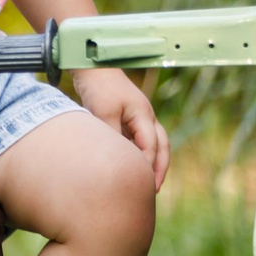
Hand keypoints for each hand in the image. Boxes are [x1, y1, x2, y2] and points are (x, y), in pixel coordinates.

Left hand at [69, 67, 169, 187]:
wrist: (93, 65)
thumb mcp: (104, 113)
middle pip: (162, 146)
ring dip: (153, 162)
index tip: (142, 182)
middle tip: (154, 190)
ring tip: (148, 182)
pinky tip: (131, 166)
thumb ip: (112, 135)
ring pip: (154, 143)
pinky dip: (141, 154)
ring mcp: (139, 117)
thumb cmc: (100, 87)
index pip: (151, 146)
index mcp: (144, 115)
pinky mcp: (129, 118)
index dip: (148, 165)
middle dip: (161, 168)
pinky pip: (141, 140)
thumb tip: (116, 159)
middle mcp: (146, 117)